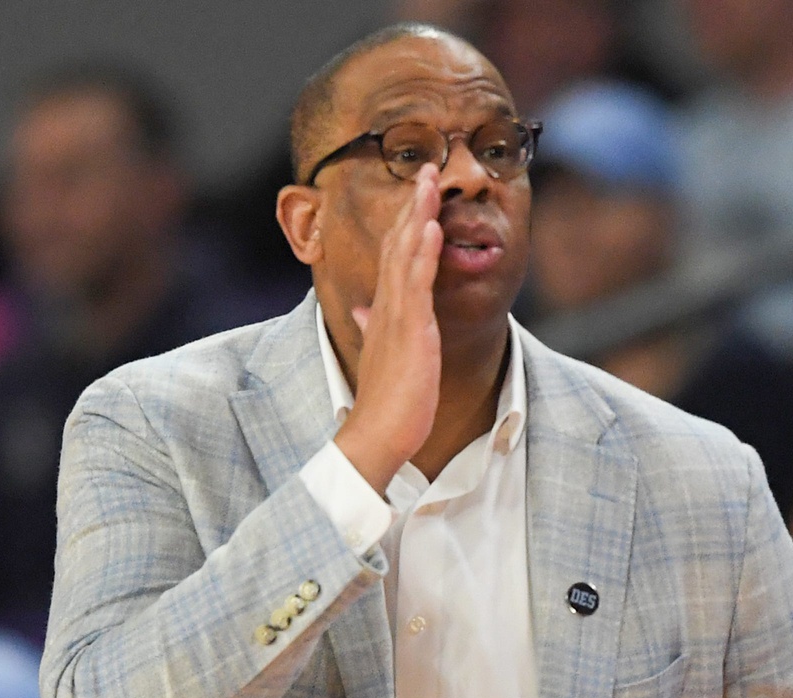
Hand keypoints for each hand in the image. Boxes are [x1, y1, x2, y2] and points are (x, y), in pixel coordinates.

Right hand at [334, 166, 443, 494]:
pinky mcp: (409, 328)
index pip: (394, 257)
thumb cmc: (386, 402)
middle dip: (413, 205)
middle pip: (397, 243)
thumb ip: (372, 329)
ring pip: (405, 253)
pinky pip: (414, 282)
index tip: (418, 194)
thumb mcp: (382, 357)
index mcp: (385, 311)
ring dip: (418, 214)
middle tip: (426, 170)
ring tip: (430, 180)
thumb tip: (362, 313)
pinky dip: (421, 251)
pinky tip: (429, 225)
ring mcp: (397, 314)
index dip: (405, 223)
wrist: (377, 433)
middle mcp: (387, 305)